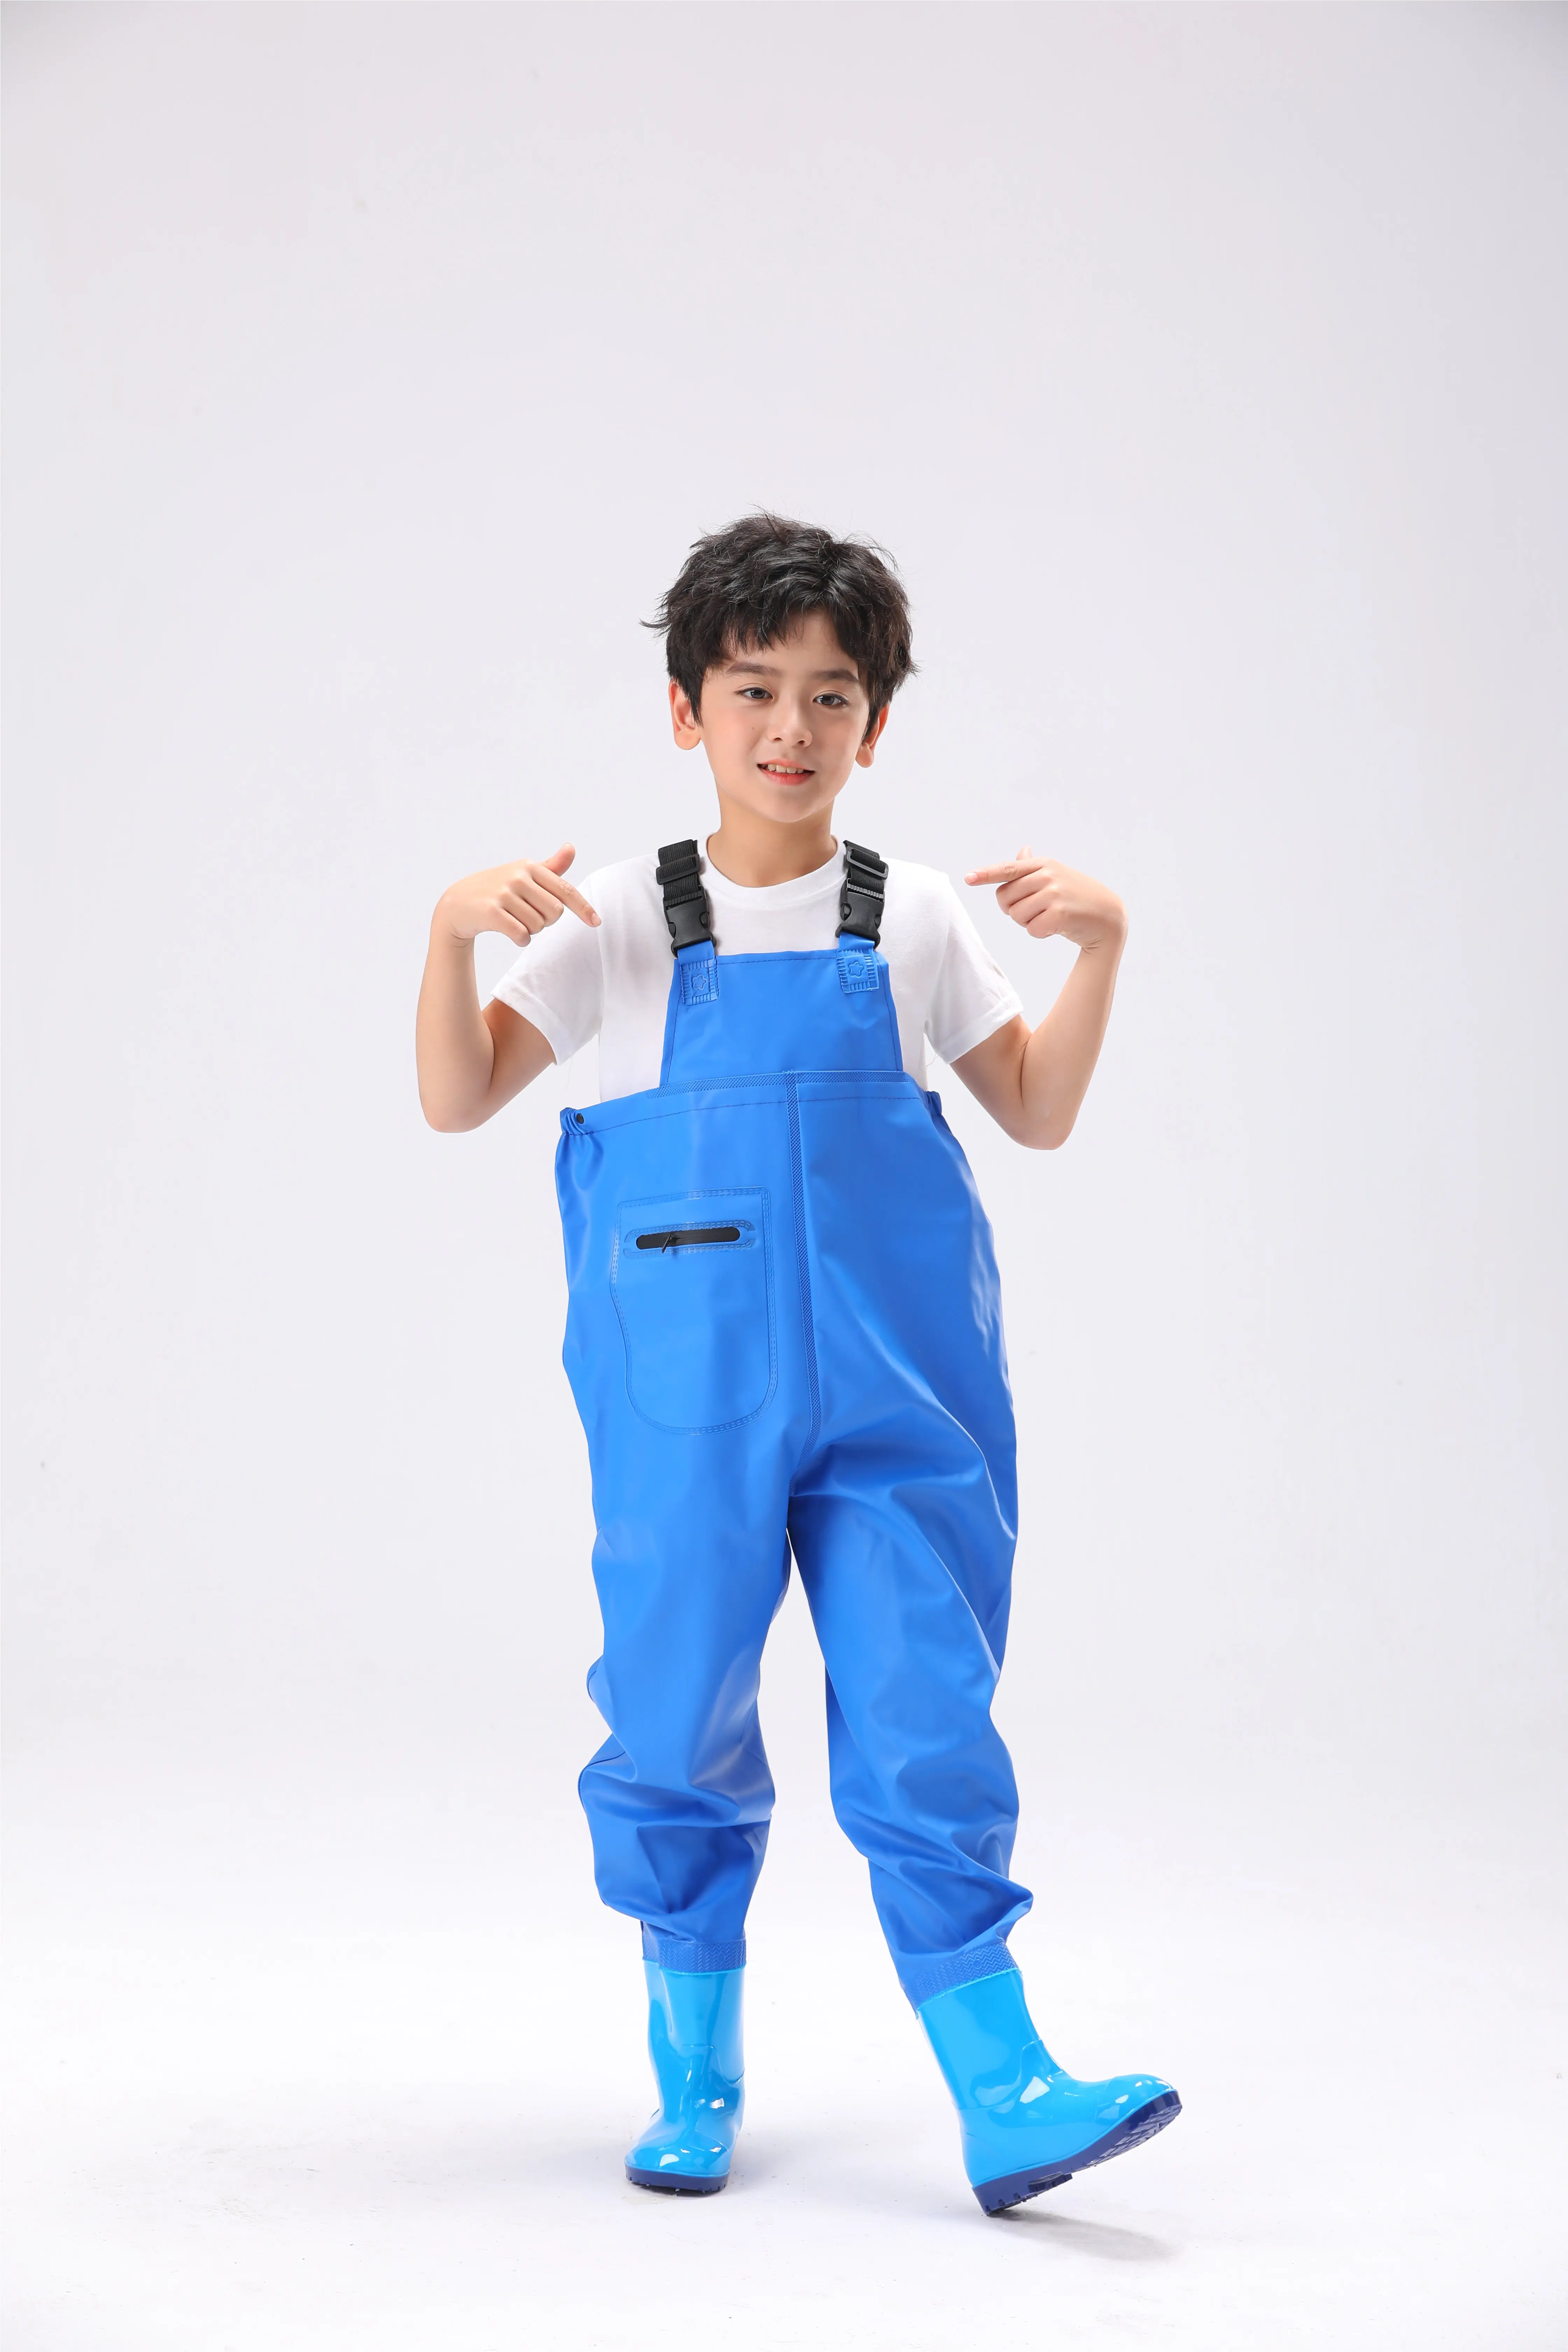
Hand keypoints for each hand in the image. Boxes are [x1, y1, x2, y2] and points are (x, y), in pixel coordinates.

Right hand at [436, 843, 599, 946]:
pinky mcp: (491, 911)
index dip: (583, 908)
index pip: (565, 890)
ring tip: (514, 921)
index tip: (596, 923)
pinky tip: (512, 934)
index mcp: (530, 867)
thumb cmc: (497, 890)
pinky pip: (522, 935)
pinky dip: (521, 939)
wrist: (457, 904)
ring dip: (530, 931)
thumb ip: (550, 867)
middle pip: (555, 913)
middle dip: (546, 922)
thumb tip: (571, 847)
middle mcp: (518, 877)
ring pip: (538, 926)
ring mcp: (503, 893)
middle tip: (528, 916)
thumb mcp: (523, 875)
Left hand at [965, 846, 1125, 950]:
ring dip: (1028, 923)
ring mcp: (1054, 893)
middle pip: (1005, 898)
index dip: (985, 875)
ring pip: (1016, 916)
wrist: (1107, 916)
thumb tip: (1022, 850)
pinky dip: (1040, 933)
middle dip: (1014, 909)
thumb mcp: (1056, 875)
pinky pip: (1031, 929)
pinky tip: (1056, 927)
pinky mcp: (1059, 913)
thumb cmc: (1076, 896)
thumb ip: (1034, 866)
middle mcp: (1047, 875)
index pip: (1007, 869)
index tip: (967, 878)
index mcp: (1042, 865)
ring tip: (1049, 917)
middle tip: (1035, 910)